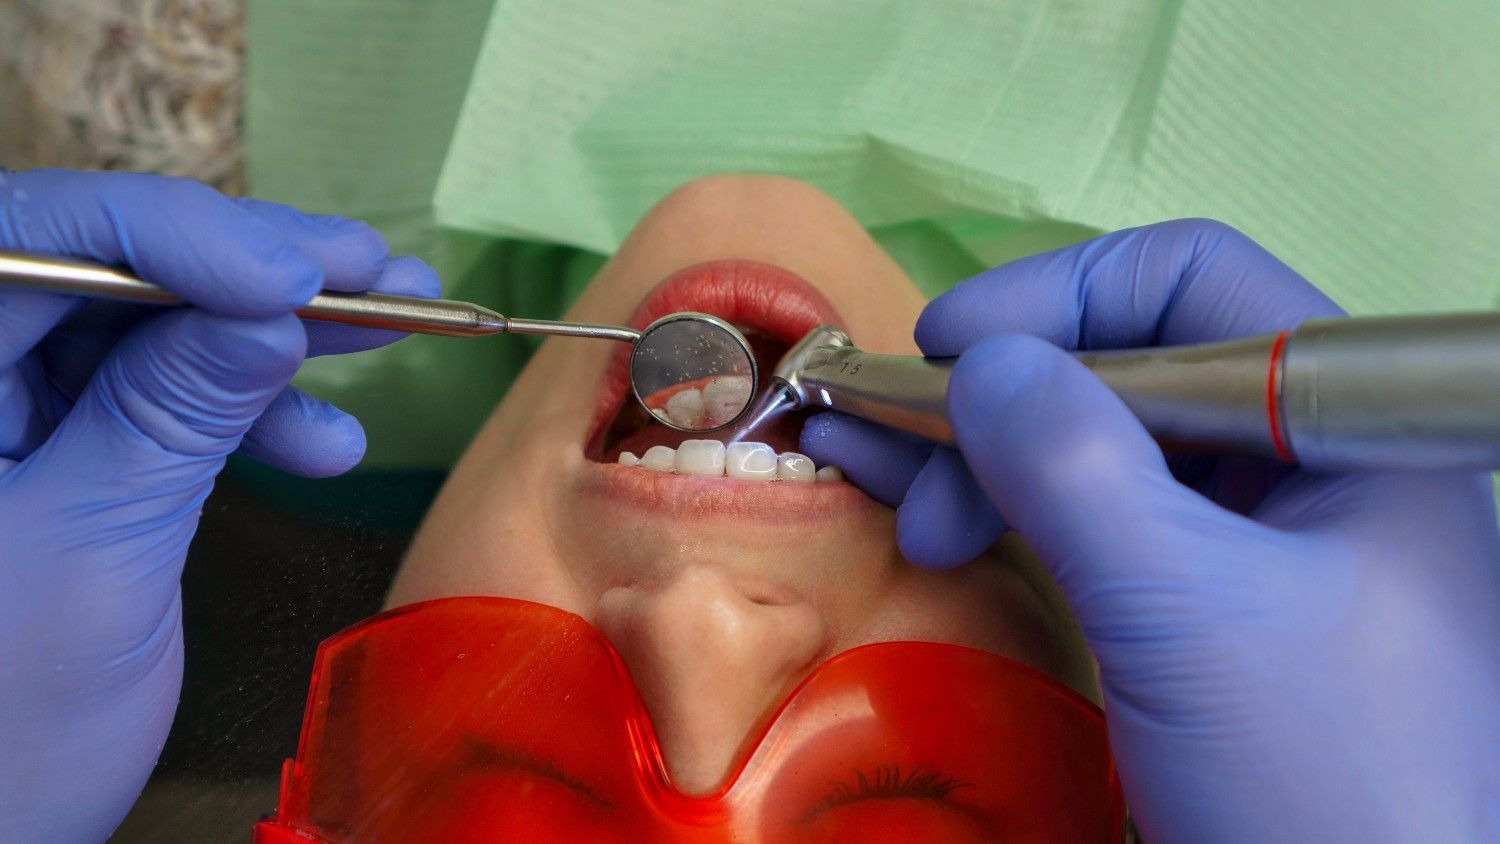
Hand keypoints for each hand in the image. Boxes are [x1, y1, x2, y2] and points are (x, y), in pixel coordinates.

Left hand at [0, 169, 438, 839]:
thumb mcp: (88, 558)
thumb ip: (168, 416)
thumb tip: (269, 306)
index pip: (35, 239)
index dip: (175, 235)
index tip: (298, 274)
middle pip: (109, 266)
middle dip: (250, 268)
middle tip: (373, 271)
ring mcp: (15, 406)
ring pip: (157, 321)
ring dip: (278, 331)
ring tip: (392, 327)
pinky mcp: (73, 445)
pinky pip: (170, 395)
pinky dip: (257, 410)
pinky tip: (328, 444)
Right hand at [802, 220, 1499, 840]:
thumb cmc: (1324, 784)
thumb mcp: (1187, 612)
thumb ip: (1075, 465)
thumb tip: (976, 360)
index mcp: (1349, 423)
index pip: (1195, 283)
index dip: (1059, 295)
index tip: (946, 348)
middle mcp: (1310, 459)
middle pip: (1134, 364)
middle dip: (1006, 399)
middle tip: (906, 465)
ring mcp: (1262, 537)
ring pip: (1108, 444)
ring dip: (995, 461)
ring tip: (916, 520)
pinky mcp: (1213, 606)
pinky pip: (1106, 520)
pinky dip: (1021, 515)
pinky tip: (953, 527)